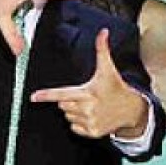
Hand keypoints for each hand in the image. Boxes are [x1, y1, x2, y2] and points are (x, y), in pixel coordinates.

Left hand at [31, 29, 148, 138]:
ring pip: (67, 115)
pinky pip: (74, 127)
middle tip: (84, 95)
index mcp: (88, 92)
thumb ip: (102, 49)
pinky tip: (91, 115)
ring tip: (90, 105)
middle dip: (69, 99)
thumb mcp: (108, 68)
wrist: (131, 110)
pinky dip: (79, 122)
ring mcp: (90, 122)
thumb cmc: (116, 87)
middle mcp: (87, 108)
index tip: (33, 97)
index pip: (62, 94)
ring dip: (74, 110)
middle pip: (62, 104)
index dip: (47, 95)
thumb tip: (103, 32)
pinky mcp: (92, 132)